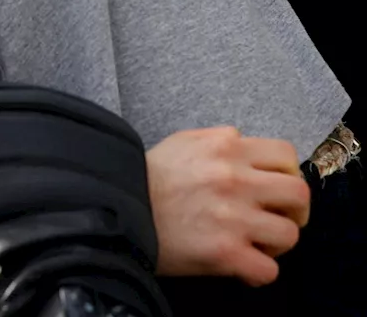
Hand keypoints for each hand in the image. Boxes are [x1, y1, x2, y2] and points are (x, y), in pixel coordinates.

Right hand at [147, 126, 309, 285]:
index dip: (288, 174)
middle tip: (276, 218)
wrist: (113, 208)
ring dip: (276, 242)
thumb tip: (242, 143)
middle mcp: (234, 179)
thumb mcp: (182, 142)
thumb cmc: (146, 178)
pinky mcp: (225, 253)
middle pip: (298, 194)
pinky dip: (258, 272)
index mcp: (225, 148)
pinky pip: (268, 271)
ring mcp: (232, 217)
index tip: (276, 189)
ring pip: (289, 234)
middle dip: (294, 210)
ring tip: (255, 243)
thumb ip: (218, 139)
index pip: (286, 155)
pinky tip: (240, 265)